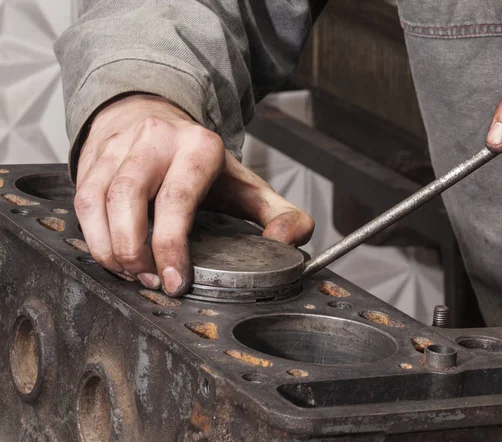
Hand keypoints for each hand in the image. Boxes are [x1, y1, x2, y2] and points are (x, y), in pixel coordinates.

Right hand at [75, 94, 313, 295]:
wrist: (160, 120)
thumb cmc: (203, 164)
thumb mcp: (249, 185)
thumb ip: (281, 215)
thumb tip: (285, 242)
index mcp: (199, 147)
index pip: (177, 199)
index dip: (171, 246)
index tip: (175, 282)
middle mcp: (155, 140)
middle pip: (128, 198)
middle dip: (134, 251)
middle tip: (150, 281)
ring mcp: (120, 146)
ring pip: (97, 200)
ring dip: (109, 248)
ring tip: (131, 273)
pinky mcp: (93, 157)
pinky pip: (81, 200)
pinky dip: (92, 235)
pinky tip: (112, 254)